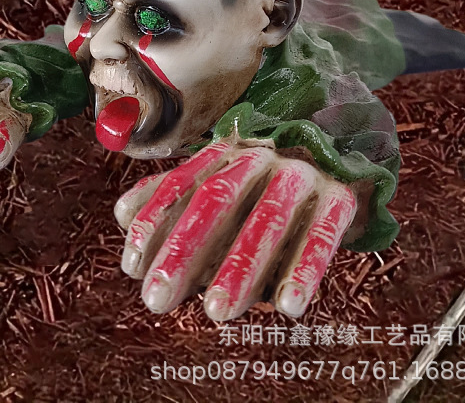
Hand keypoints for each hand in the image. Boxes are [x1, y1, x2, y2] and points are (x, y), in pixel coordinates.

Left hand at [114, 141, 356, 319]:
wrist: (341, 155)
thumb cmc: (267, 180)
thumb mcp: (222, 178)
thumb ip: (175, 195)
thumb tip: (122, 215)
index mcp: (225, 153)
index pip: (182, 184)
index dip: (154, 222)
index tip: (132, 266)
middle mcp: (260, 158)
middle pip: (217, 199)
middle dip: (185, 249)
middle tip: (157, 298)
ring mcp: (301, 174)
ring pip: (267, 220)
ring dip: (241, 266)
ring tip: (217, 312)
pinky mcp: (339, 196)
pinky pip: (322, 234)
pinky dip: (305, 270)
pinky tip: (288, 306)